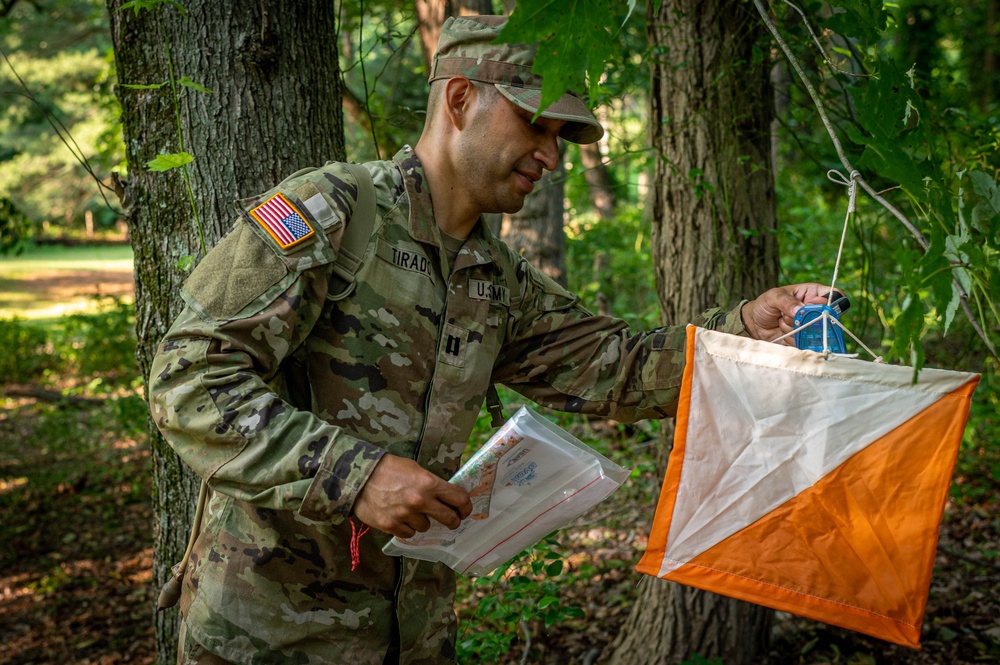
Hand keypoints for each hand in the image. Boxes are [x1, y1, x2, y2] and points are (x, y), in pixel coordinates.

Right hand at [352, 454, 472, 538]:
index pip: (459, 499)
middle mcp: (420, 501)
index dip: (466, 507)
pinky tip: (400, 518)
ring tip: (412, 511)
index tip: (465, 510)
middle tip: (451, 520)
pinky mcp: (392, 526)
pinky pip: (409, 533)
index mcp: (429, 483)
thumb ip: (432, 483)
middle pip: (449, 518)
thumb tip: (446, 496)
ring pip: (426, 527)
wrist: (359, 477)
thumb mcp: (415, 469)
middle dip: (453, 521)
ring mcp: (406, 515)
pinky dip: (407, 528)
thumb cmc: (389, 469)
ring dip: (423, 521)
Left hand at [741, 283, 835, 343]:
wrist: (753, 324)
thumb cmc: (764, 305)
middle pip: (824, 317)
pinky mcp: (804, 338)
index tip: (813, 307)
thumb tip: (801, 310)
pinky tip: (782, 332)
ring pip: (813, 330)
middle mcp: (814, 310)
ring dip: (794, 328)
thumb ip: (787, 302)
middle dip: (804, 319)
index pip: (833, 295)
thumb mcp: (773, 297)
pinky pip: (804, 342)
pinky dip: (791, 338)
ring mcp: (810, 325)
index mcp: (812, 293)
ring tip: (781, 321)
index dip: (827, 303)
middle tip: (788, 315)